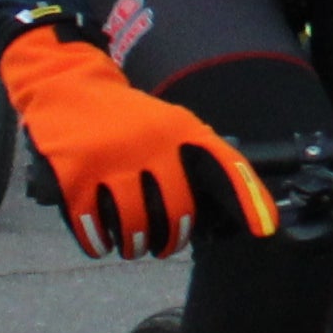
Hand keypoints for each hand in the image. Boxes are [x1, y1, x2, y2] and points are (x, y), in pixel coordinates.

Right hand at [3, 24, 278, 256]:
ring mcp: (112, 160)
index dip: (249, 198)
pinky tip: (101, 243)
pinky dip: (98, 242)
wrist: (67, 85)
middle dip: (170, 239)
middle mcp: (151, 144)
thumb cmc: (124, 115)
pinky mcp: (76, 175)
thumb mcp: (166, 121)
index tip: (265, 230)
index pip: (225, 164)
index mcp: (179, 129)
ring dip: (134, 246)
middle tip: (162, 245)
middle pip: (176, 212)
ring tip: (132, 247)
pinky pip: (93, 225)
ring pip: (134, 225)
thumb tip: (219, 207)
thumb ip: (191, 154)